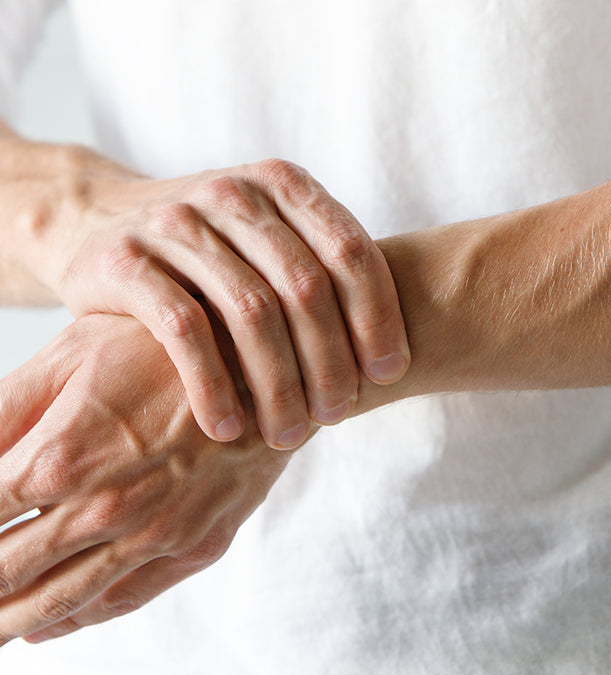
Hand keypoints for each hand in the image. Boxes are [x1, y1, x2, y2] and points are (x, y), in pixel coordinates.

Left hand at [0, 313, 292, 644]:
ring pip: (60, 600)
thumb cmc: (169, 348)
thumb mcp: (74, 354)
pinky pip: (124, 599)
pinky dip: (75, 619)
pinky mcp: (195, 545)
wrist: (268, 362)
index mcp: (61, 459)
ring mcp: (155, 536)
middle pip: (4, 572)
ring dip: (6, 620)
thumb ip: (5, 409)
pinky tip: (46, 625)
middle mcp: (104, 512)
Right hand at [29, 151, 409, 446]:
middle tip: (336, 415)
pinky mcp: (126, 260)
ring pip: (250, 312)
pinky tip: (227, 428)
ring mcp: (176, 223)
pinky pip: (184, 332)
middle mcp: (233, 194)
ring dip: (278, 385)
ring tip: (288, 433)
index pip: (350, 250)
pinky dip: (213, 386)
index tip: (388, 374)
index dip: (378, 317)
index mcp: (282, 184)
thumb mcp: (268, 242)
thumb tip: (387, 359)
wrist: (101, 222)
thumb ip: (322, 274)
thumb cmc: (210, 251)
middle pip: (305, 287)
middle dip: (329, 362)